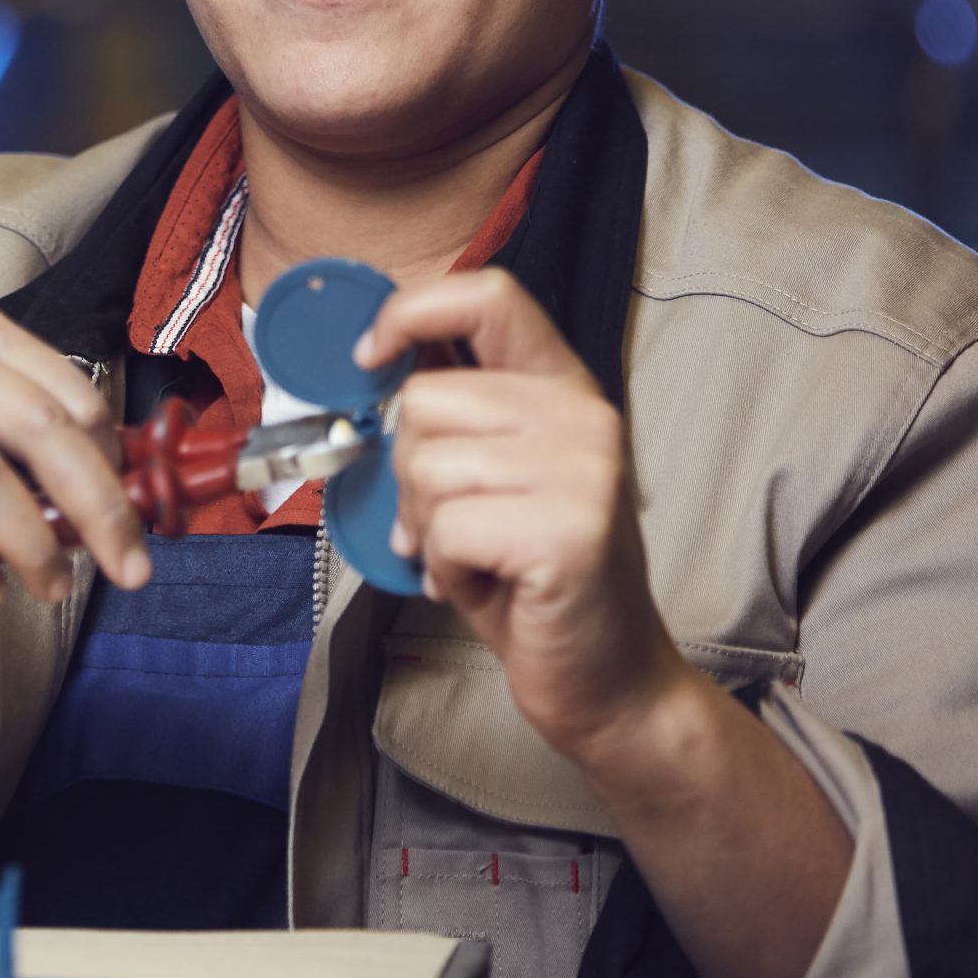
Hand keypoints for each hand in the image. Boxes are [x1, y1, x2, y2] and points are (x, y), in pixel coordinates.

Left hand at [355, 269, 691, 760]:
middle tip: (453, 527)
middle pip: (424, 399)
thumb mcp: (493, 479)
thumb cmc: (534, 582)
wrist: (607, 681)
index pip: (487, 296)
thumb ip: (453, 419)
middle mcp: (583, 416)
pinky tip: (489, 586)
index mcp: (564, 389)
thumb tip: (373, 368)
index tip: (370, 356)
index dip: (410, 313)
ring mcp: (584, 470)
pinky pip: (444, 527)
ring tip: (478, 558)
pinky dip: (445, 567)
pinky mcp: (568, 531)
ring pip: (424, 464)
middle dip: (410, 474)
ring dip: (428, 527)